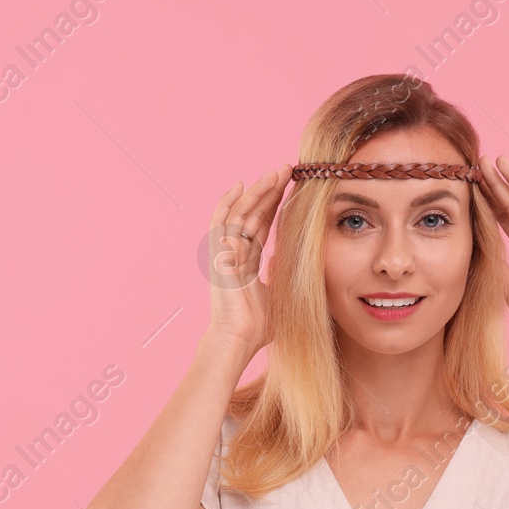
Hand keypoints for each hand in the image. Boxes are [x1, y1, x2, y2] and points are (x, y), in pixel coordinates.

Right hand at [206, 164, 292, 355]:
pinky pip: (220, 222)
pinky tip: (240, 185)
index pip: (262, 225)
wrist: (240, 339)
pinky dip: (228, 202)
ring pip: (240, 212)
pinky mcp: (218, 254)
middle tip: (287, 169)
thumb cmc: (257, 326)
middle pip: (252, 213)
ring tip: (275, 172)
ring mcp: (224, 252)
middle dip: (270, 190)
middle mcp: (234, 253)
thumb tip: (284, 257)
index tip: (291, 186)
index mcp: (247, 261)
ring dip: (257, 191)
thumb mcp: (277, 293)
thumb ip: (279, 273)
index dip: (275, 205)